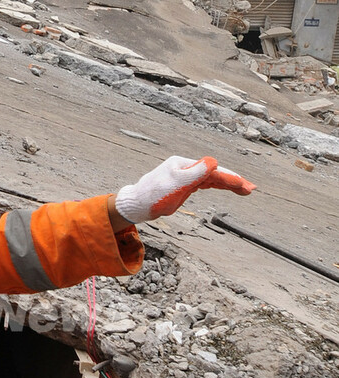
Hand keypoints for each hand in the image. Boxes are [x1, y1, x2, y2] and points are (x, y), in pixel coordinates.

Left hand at [114, 156, 255, 224]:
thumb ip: (193, 174)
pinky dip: (218, 185)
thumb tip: (212, 161)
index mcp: (184, 164)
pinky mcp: (184, 185)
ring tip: (246, 189)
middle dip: (234, 180)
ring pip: (212, 178)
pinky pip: (205, 184)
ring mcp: (186, 176)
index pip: (211, 171)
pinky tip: (229, 187)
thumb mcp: (174, 185)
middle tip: (251, 188)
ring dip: (229, 183)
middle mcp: (186, 167)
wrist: (137, 204)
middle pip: (215, 172)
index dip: (228, 178)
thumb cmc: (153, 195)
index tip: (243, 186)